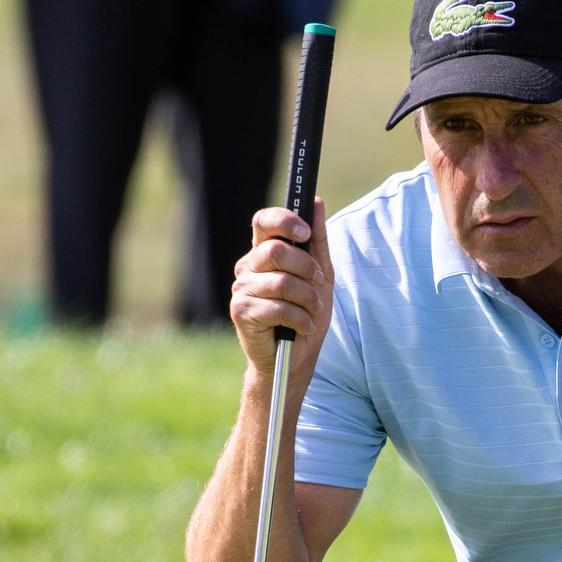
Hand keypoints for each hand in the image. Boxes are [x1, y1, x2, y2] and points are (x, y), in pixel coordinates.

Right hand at [230, 199, 333, 382]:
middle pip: (275, 250)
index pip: (264, 221)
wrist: (294, 360)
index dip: (284, 221)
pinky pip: (277, 307)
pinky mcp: (241, 312)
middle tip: (316, 284)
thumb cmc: (306, 316)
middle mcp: (248, 267)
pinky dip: (300, 319)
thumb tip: (316, 202)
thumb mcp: (321, 276)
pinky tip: (302, 327)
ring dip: (307, 299)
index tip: (305, 232)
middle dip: (306, 268)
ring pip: (282, 282)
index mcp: (264, 253)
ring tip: (311, 311)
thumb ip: (317, 241)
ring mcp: (241, 289)